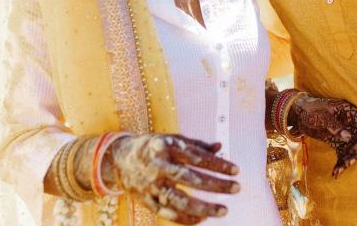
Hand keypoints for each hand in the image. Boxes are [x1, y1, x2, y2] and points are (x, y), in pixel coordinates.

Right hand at [105, 134, 237, 224]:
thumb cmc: (152, 147)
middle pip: (191, 179)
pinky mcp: (147, 200)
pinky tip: (203, 219)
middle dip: (216, 185)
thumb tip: (219, 146)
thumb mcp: (172, 139)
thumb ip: (196, 144)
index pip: (197, 157)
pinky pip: (168, 213)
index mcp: (166, 147)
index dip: (218, 164)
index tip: (236, 170)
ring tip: (223, 210)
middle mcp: (158, 166)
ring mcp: (151, 185)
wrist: (119, 160)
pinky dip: (186, 219)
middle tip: (236, 188)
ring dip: (203, 207)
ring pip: (179, 200)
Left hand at [288, 95, 356, 177]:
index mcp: (348, 112)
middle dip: (355, 152)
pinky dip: (340, 163)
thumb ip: (335, 126)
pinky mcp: (337, 142)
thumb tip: (348, 137)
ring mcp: (343, 134)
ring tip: (339, 171)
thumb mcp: (322, 117)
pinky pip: (342, 153)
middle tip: (348, 162)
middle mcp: (349, 124)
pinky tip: (335, 172)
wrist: (298, 115)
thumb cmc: (310, 110)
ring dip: (347, 160)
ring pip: (351, 149)